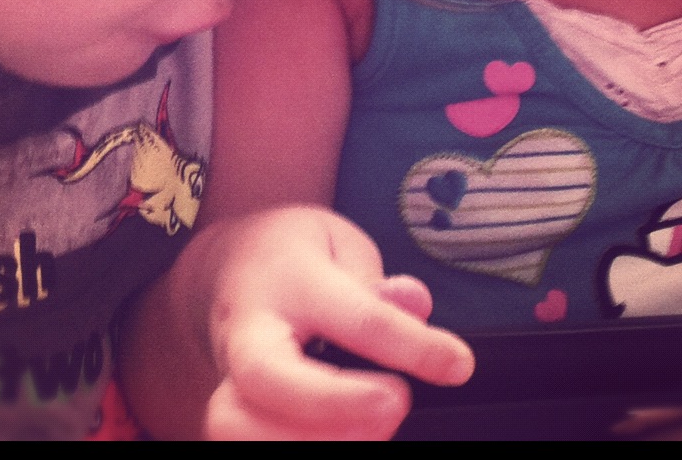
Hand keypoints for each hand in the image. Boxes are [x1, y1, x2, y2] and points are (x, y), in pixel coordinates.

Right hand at [202, 206, 474, 439]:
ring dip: (306, 442)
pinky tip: (339, 440)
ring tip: (369, 433)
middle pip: (267, 376)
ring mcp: (227, 373)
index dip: (411, 345)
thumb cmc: (298, 253)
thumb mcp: (341, 241)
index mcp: (291, 277)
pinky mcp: (224, 408)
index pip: (353, 315)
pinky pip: (235, 442)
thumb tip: (415, 305)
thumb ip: (376, 279)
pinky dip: (287, 449)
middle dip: (333, 403)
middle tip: (395, 405)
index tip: (457, 364)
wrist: (229, 263)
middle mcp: (250, 328)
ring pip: (236, 425)